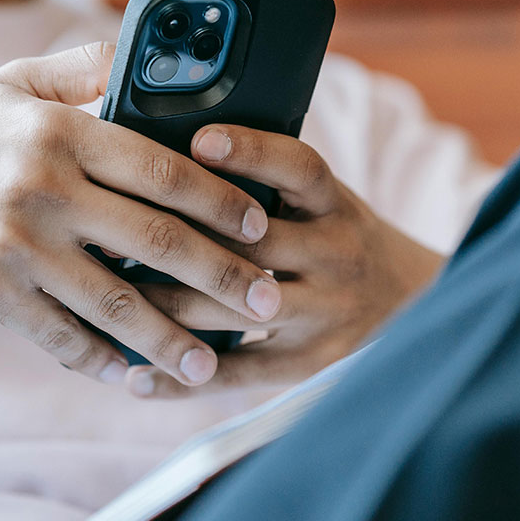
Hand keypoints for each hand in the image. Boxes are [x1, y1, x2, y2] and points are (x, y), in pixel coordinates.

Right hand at [0, 44, 282, 387]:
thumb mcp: (9, 84)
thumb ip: (83, 66)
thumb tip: (149, 54)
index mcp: (58, 130)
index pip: (163, 168)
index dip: (223, 200)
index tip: (261, 224)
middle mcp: (42, 188)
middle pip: (157, 241)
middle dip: (224, 277)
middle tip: (271, 303)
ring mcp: (16, 248)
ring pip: (117, 303)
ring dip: (175, 340)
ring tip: (215, 365)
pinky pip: (64, 338)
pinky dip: (106, 363)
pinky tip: (141, 380)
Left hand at [127, 125, 443, 397]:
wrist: (416, 305)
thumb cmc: (340, 239)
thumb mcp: (325, 201)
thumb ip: (270, 183)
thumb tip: (177, 149)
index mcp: (337, 206)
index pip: (299, 168)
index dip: (251, 150)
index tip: (197, 141)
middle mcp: (337, 256)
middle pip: (250, 246)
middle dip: (175, 239)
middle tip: (107, 229)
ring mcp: (325, 314)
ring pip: (231, 311)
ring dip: (162, 306)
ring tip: (103, 296)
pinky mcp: (310, 365)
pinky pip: (238, 375)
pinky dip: (182, 379)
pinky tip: (134, 377)